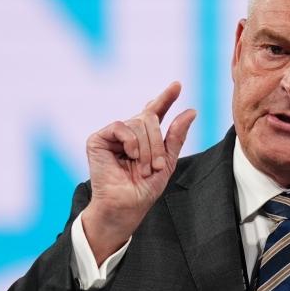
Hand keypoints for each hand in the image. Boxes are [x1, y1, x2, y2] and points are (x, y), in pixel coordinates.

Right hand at [81, 82, 195, 264]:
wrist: (126, 206)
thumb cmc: (145, 188)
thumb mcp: (168, 161)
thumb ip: (176, 136)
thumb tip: (191, 110)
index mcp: (145, 137)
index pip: (155, 110)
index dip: (166, 97)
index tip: (177, 84)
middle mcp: (129, 132)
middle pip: (150, 118)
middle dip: (158, 143)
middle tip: (157, 166)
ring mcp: (113, 135)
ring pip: (138, 123)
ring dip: (147, 149)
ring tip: (143, 169)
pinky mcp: (98, 139)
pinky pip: (121, 126)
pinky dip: (131, 142)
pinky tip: (130, 156)